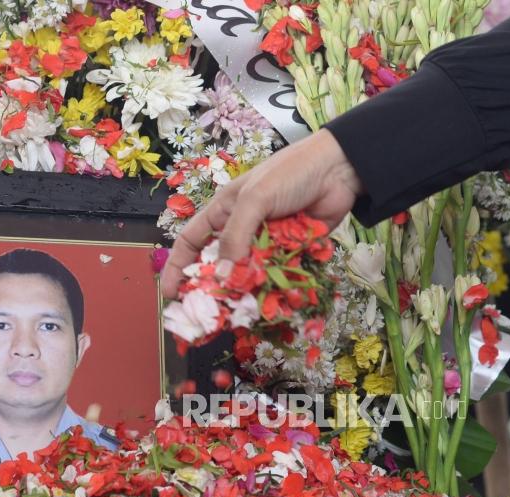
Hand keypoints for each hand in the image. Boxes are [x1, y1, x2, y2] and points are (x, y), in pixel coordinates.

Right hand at [160, 129, 363, 297]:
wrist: (339, 169)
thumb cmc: (290, 173)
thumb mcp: (254, 200)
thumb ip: (236, 237)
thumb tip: (223, 276)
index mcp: (223, 212)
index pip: (191, 242)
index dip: (178, 267)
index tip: (170, 292)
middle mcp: (241, 230)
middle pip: (219, 265)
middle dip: (212, 288)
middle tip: (207, 314)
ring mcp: (266, 243)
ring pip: (248, 275)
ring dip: (245, 293)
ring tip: (240, 314)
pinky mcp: (290, 253)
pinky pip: (276, 277)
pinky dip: (273, 289)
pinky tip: (271, 303)